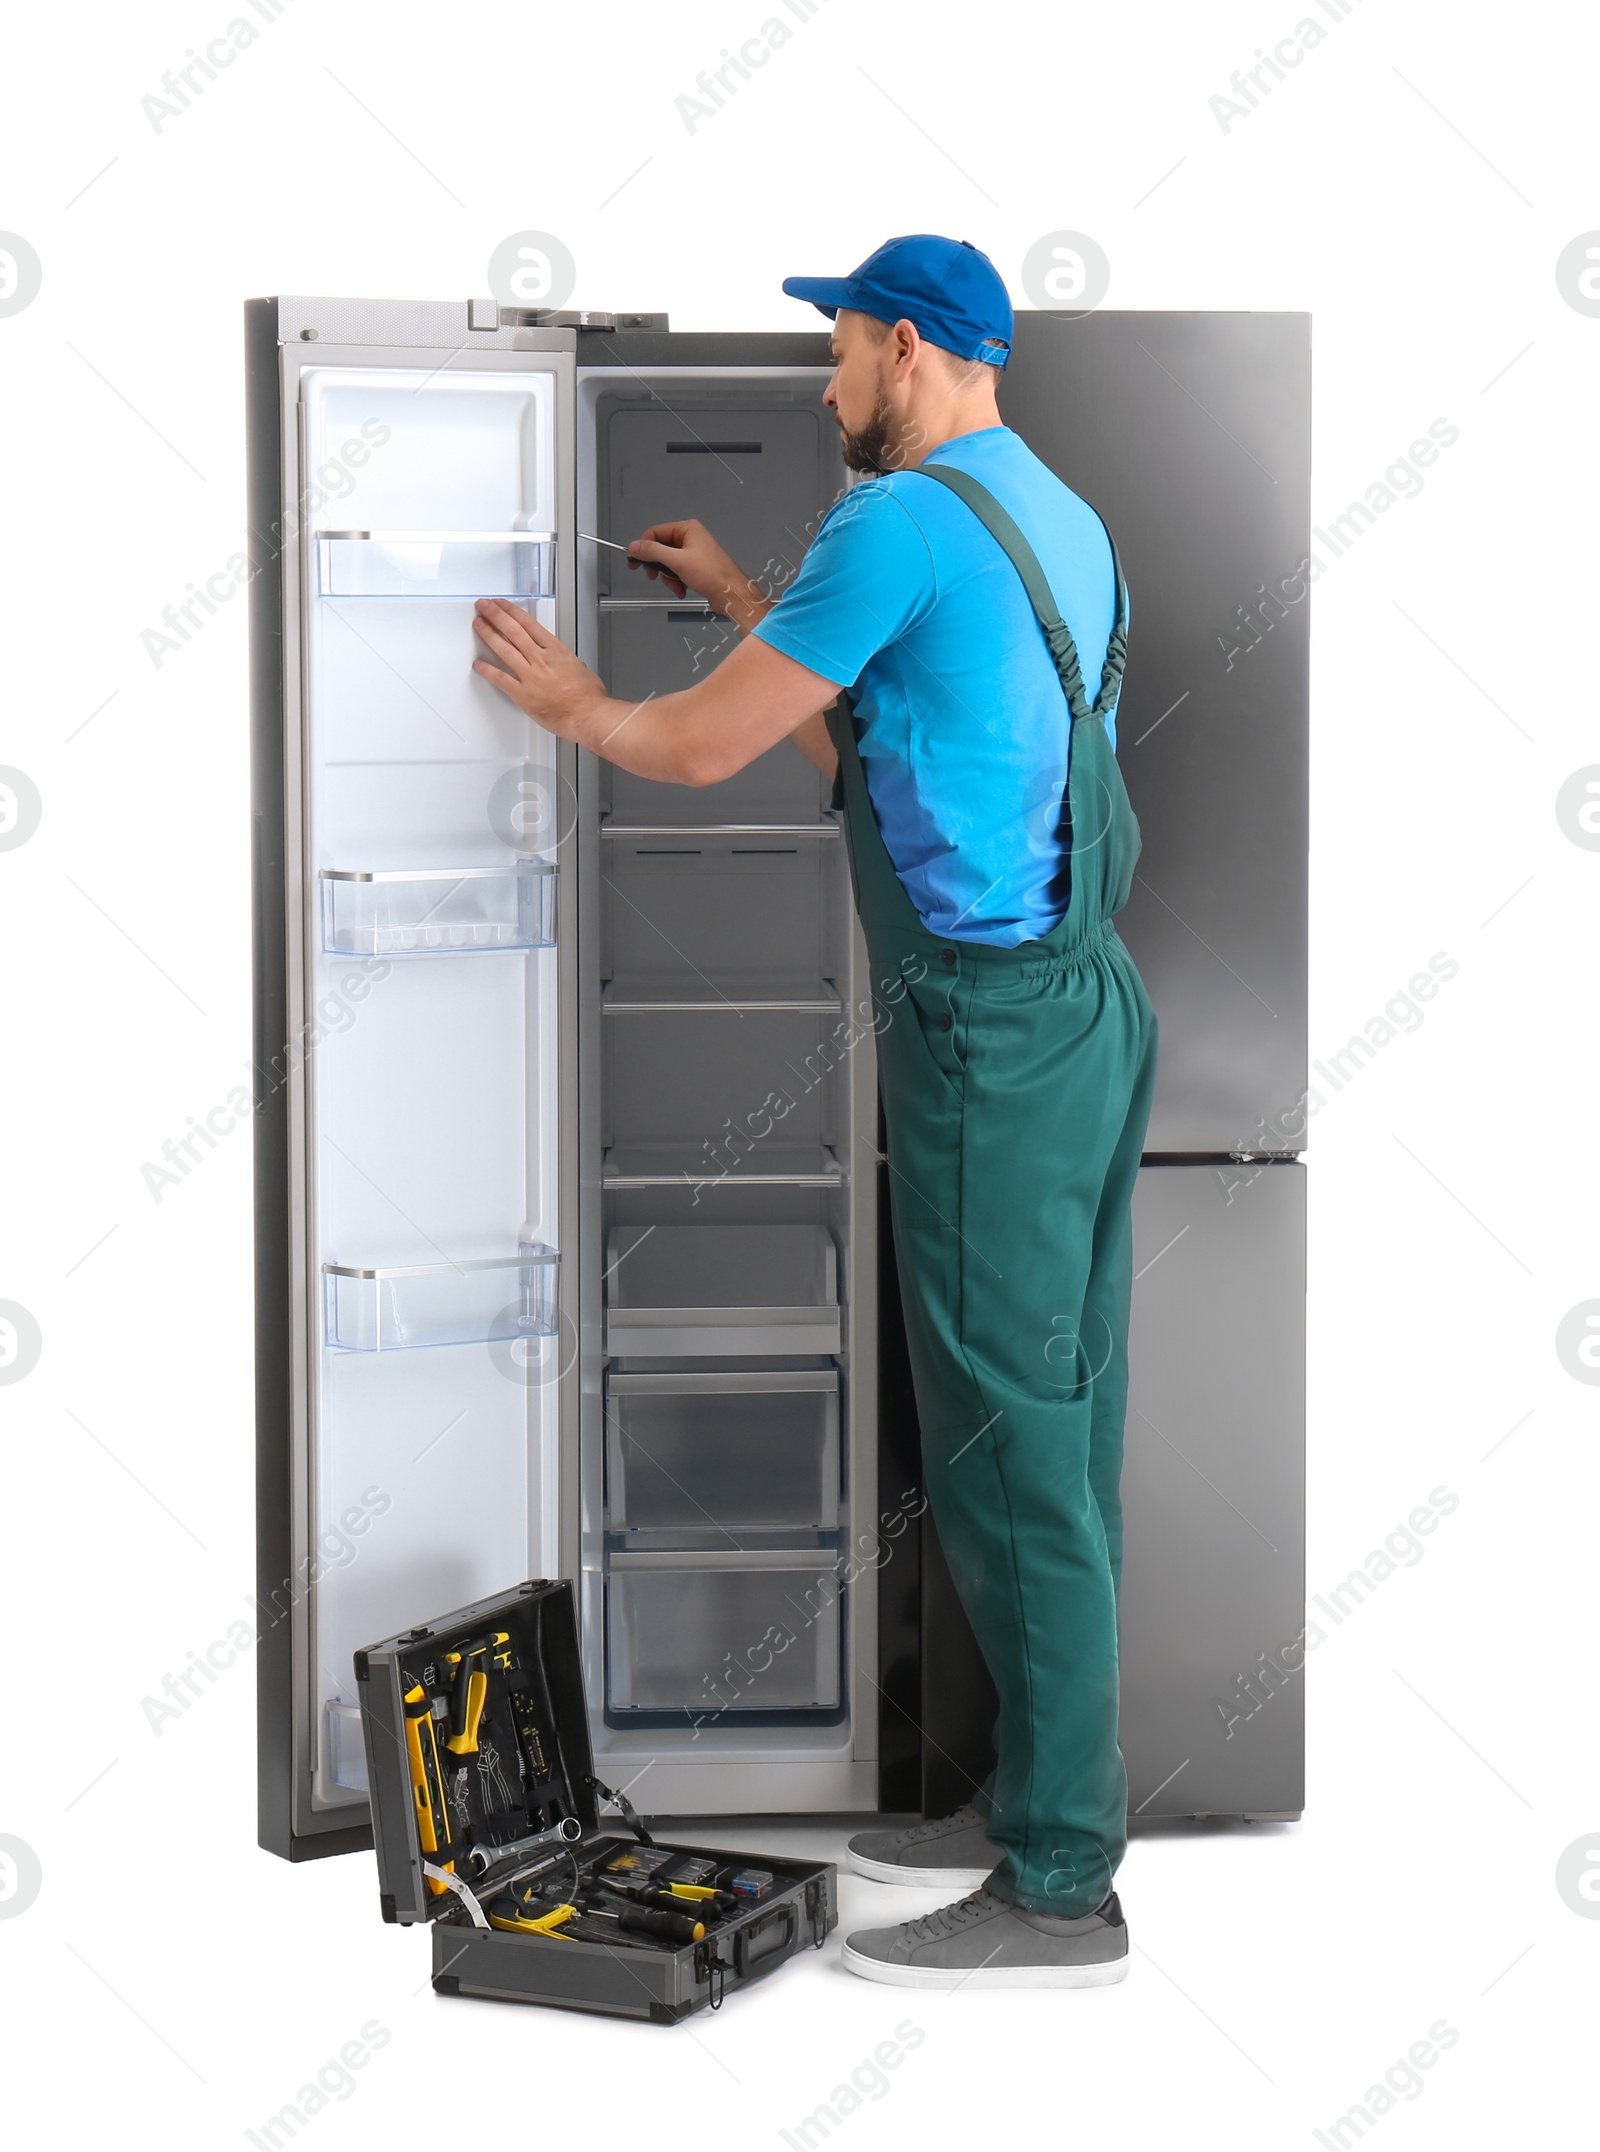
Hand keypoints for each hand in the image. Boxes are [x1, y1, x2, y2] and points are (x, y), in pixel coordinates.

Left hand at [471, 601, 605, 735]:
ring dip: (488, 634)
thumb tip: (568, 665)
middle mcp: (541, 659)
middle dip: (495, 615)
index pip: (528, 623)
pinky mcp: (523, 694)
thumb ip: (568, 664)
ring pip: (504, 649)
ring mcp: (530, 675)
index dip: (512, 611)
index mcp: (556, 651)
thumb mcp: (582, 670)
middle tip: (484, 606)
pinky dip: (487, 670)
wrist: (588, 716)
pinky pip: (500, 679)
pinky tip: (478, 665)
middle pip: (513, 630)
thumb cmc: (589, 698)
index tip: (502, 605)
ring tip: (478, 625)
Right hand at [626, 520, 768, 628]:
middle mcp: (690, 538)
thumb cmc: (713, 574)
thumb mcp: (677, 561)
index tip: (634, 560)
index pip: (656, 532)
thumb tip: (635, 546)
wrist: (730, 593)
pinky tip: (682, 588)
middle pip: (661, 549)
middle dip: (658, 566)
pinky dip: (676, 582)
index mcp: (688, 529)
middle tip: (653, 575)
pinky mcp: (695, 566)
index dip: (643, 546)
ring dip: (668, 577)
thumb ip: (653, 552)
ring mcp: (693, 553)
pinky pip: (676, 571)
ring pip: (668, 563)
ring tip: (676, 584)